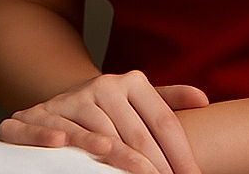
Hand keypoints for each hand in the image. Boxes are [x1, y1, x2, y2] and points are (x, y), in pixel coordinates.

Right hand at [0, 71, 208, 173]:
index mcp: (133, 82)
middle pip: (137, 135)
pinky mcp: (43, 113)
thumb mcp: (139, 98)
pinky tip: (74, 147)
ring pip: (103, 137)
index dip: (180, 152)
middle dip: (157, 167)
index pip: (163, 122)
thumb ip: (169, 99)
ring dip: (120, 162)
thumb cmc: (110, 106)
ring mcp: (74, 99)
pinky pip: (56, 129)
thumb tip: (204, 100)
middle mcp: (105, 86)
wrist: (60, 96)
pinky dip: (62, 138)